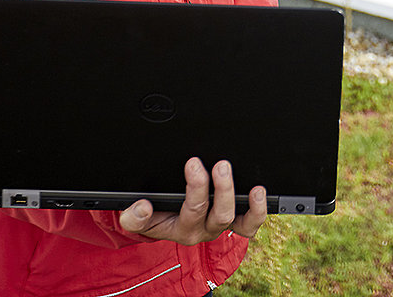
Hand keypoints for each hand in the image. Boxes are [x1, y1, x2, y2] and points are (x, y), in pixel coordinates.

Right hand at [119, 157, 265, 243]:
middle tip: (221, 164)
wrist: (158, 224)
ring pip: (237, 220)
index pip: (192, 210)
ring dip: (244, 200)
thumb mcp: (136, 219)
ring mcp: (219, 226)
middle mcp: (204, 230)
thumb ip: (134, 217)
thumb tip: (141, 207)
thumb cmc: (150, 215)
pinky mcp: (233, 223)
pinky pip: (249, 224)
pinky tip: (258, 191)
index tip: (193, 162)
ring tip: (250, 185)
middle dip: (221, 188)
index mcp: (181, 229)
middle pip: (220, 214)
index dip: (196, 187)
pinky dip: (257, 210)